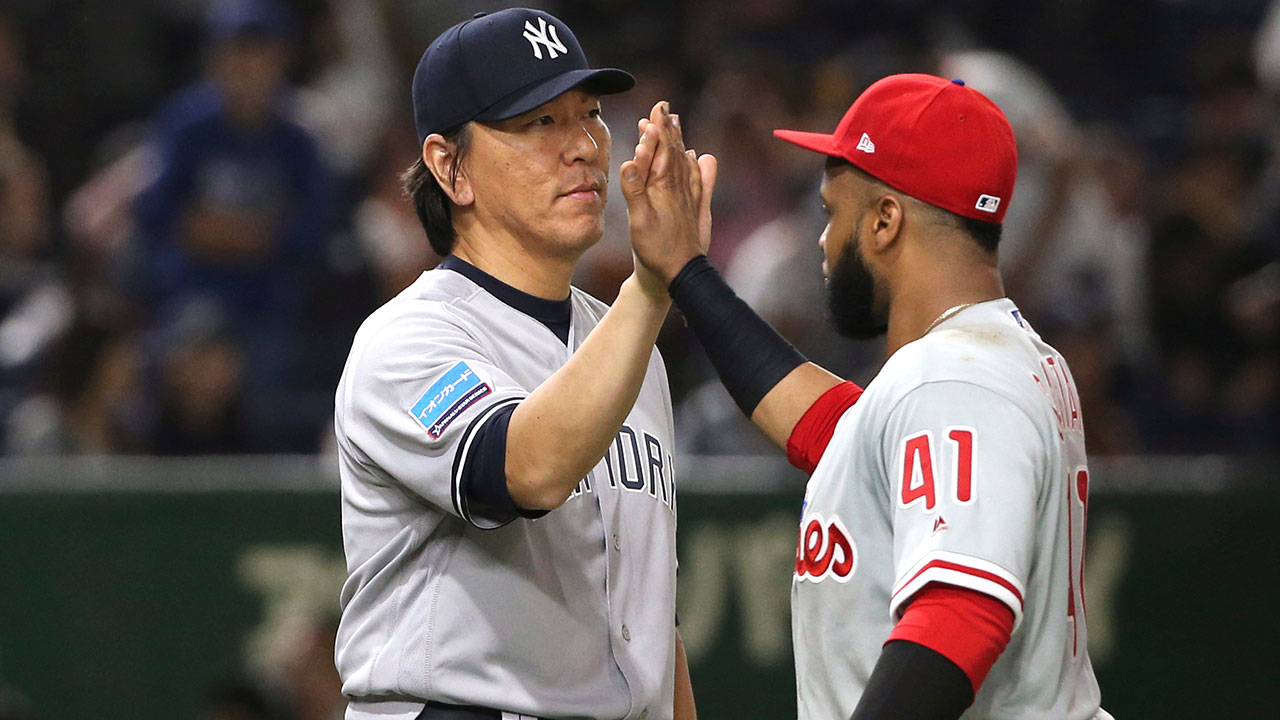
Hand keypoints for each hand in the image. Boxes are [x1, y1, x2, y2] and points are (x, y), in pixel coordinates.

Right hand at [620, 101, 717, 288]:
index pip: (660, 149)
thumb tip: (632, 159)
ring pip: (684, 162)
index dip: (658, 128)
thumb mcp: (638, 220)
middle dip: (667, 129)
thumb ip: (634, 188)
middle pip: (673, 151)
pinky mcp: (696, 208)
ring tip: (676, 125)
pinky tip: (698, 158)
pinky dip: (696, 166)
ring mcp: (688, 197)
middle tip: (664, 108)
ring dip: (679, 142)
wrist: (679, 273)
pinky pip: (698, 181)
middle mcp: (677, 187)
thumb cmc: (655, 249)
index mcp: (662, 186)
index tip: (656, 108)